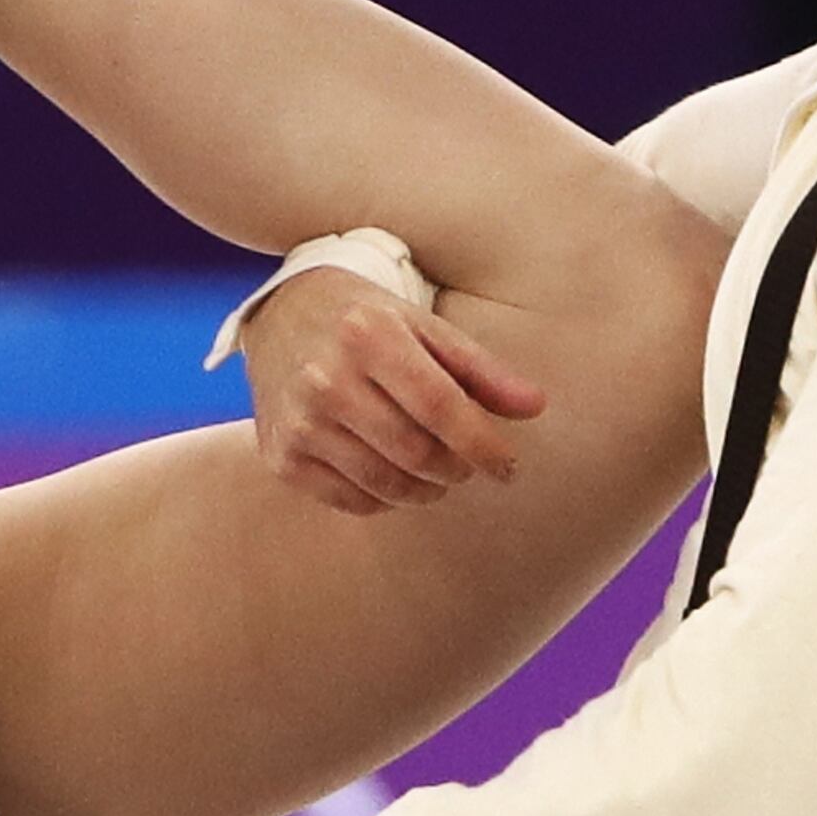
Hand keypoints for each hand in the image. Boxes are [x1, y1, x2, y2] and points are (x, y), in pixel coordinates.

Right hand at [243, 268, 547, 518]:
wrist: (283, 314)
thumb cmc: (369, 321)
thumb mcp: (426, 327)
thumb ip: (481, 369)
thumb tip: (536, 407)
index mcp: (368, 335)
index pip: (440, 407)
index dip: (483, 445)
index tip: (508, 468)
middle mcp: (326, 378)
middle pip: (414, 451)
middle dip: (454, 469)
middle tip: (466, 465)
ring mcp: (298, 421)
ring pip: (384, 484)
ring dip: (424, 490)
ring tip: (436, 474)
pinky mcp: (280, 456)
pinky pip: (350, 501)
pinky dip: (384, 499)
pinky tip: (392, 476)